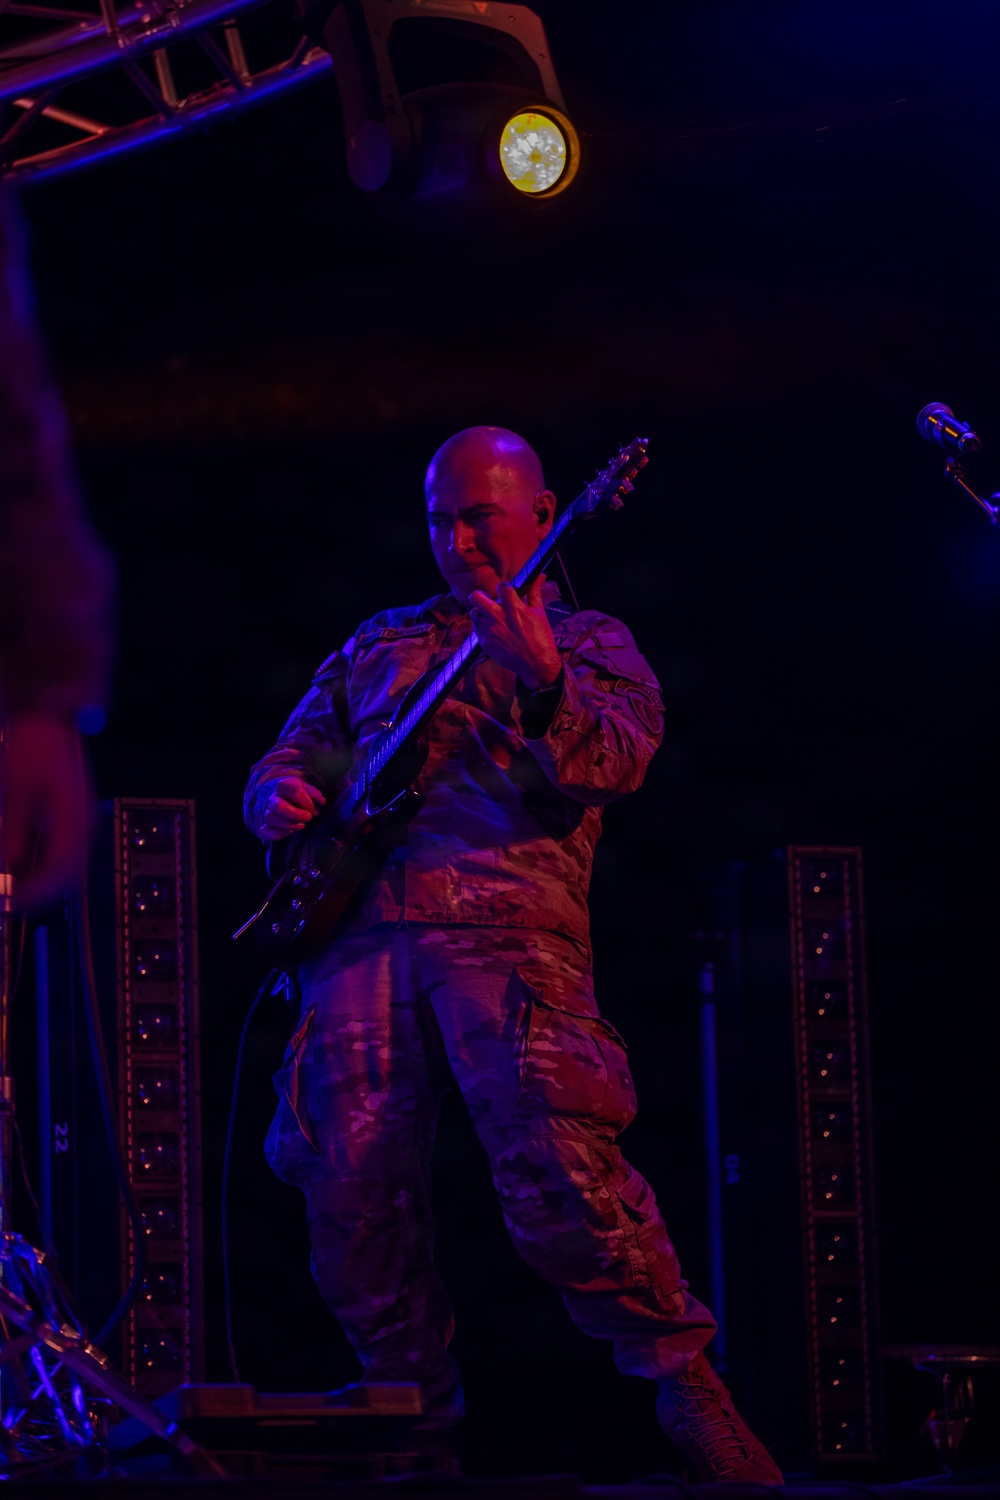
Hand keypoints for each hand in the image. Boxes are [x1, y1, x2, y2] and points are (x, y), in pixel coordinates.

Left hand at [1, 713, 91, 909]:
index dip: (36, 891)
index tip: (10, 902)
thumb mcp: (15, 789)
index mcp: (74, 816)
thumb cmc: (31, 746)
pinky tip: (16, 866)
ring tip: (9, 887)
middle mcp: (81, 821)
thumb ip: (14, 829)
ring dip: (38, 878)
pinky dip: (38, 863)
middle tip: (8, 902)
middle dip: (37, 891)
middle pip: (67, 871)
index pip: (61, 868)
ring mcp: (77, 819)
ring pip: (63, 863)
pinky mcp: (68, 815)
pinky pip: (58, 849)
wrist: (48, 716)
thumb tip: (10, 864)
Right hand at [259, 774, 324, 840]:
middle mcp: (272, 798)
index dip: (308, 803)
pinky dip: (277, 834)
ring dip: (289, 824)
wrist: (276, 795)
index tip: (315, 810)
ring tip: (302, 825)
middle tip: (308, 817)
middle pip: (278, 806)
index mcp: (283, 786)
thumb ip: (313, 792)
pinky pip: (265, 831)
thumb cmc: (294, 793)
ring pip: (271, 818)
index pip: (295, 792)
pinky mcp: (263, 825)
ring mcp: (266, 811)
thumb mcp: (304, 787)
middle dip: (296, 815)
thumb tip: (321, 801)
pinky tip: (289, 832)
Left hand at [468, 575, 562, 692]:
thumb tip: (540, 576)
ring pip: (474, 614)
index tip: (506, 592)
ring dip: (480, 613)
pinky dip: (482, 627)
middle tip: (486, 600)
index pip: (501, 586)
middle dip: (479, 595)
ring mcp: (490, 631)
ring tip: (489, 617)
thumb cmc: (541, 637)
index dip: (503, 587)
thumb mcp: (539, 613)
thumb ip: (535, 593)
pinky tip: (491, 630)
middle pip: (476, 597)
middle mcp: (498, 617)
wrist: (536, 663)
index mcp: (513, 608)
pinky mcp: (485, 643)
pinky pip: (476, 629)